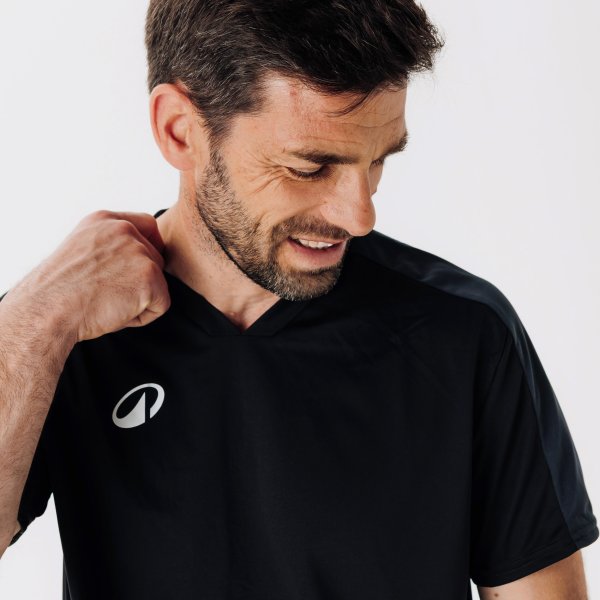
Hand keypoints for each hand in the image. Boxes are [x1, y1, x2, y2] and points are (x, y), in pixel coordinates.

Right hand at [11, 210, 170, 341]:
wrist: (47, 310)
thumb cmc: (57, 292)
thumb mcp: (81, 253)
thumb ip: (109, 248)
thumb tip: (132, 263)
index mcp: (104, 220)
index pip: (147, 225)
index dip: (148, 249)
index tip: (133, 269)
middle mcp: (123, 229)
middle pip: (156, 258)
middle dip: (138, 282)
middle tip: (104, 294)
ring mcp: (139, 251)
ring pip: (158, 282)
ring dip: (138, 300)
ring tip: (107, 302)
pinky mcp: (149, 276)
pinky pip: (161, 304)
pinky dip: (142, 317)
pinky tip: (116, 313)